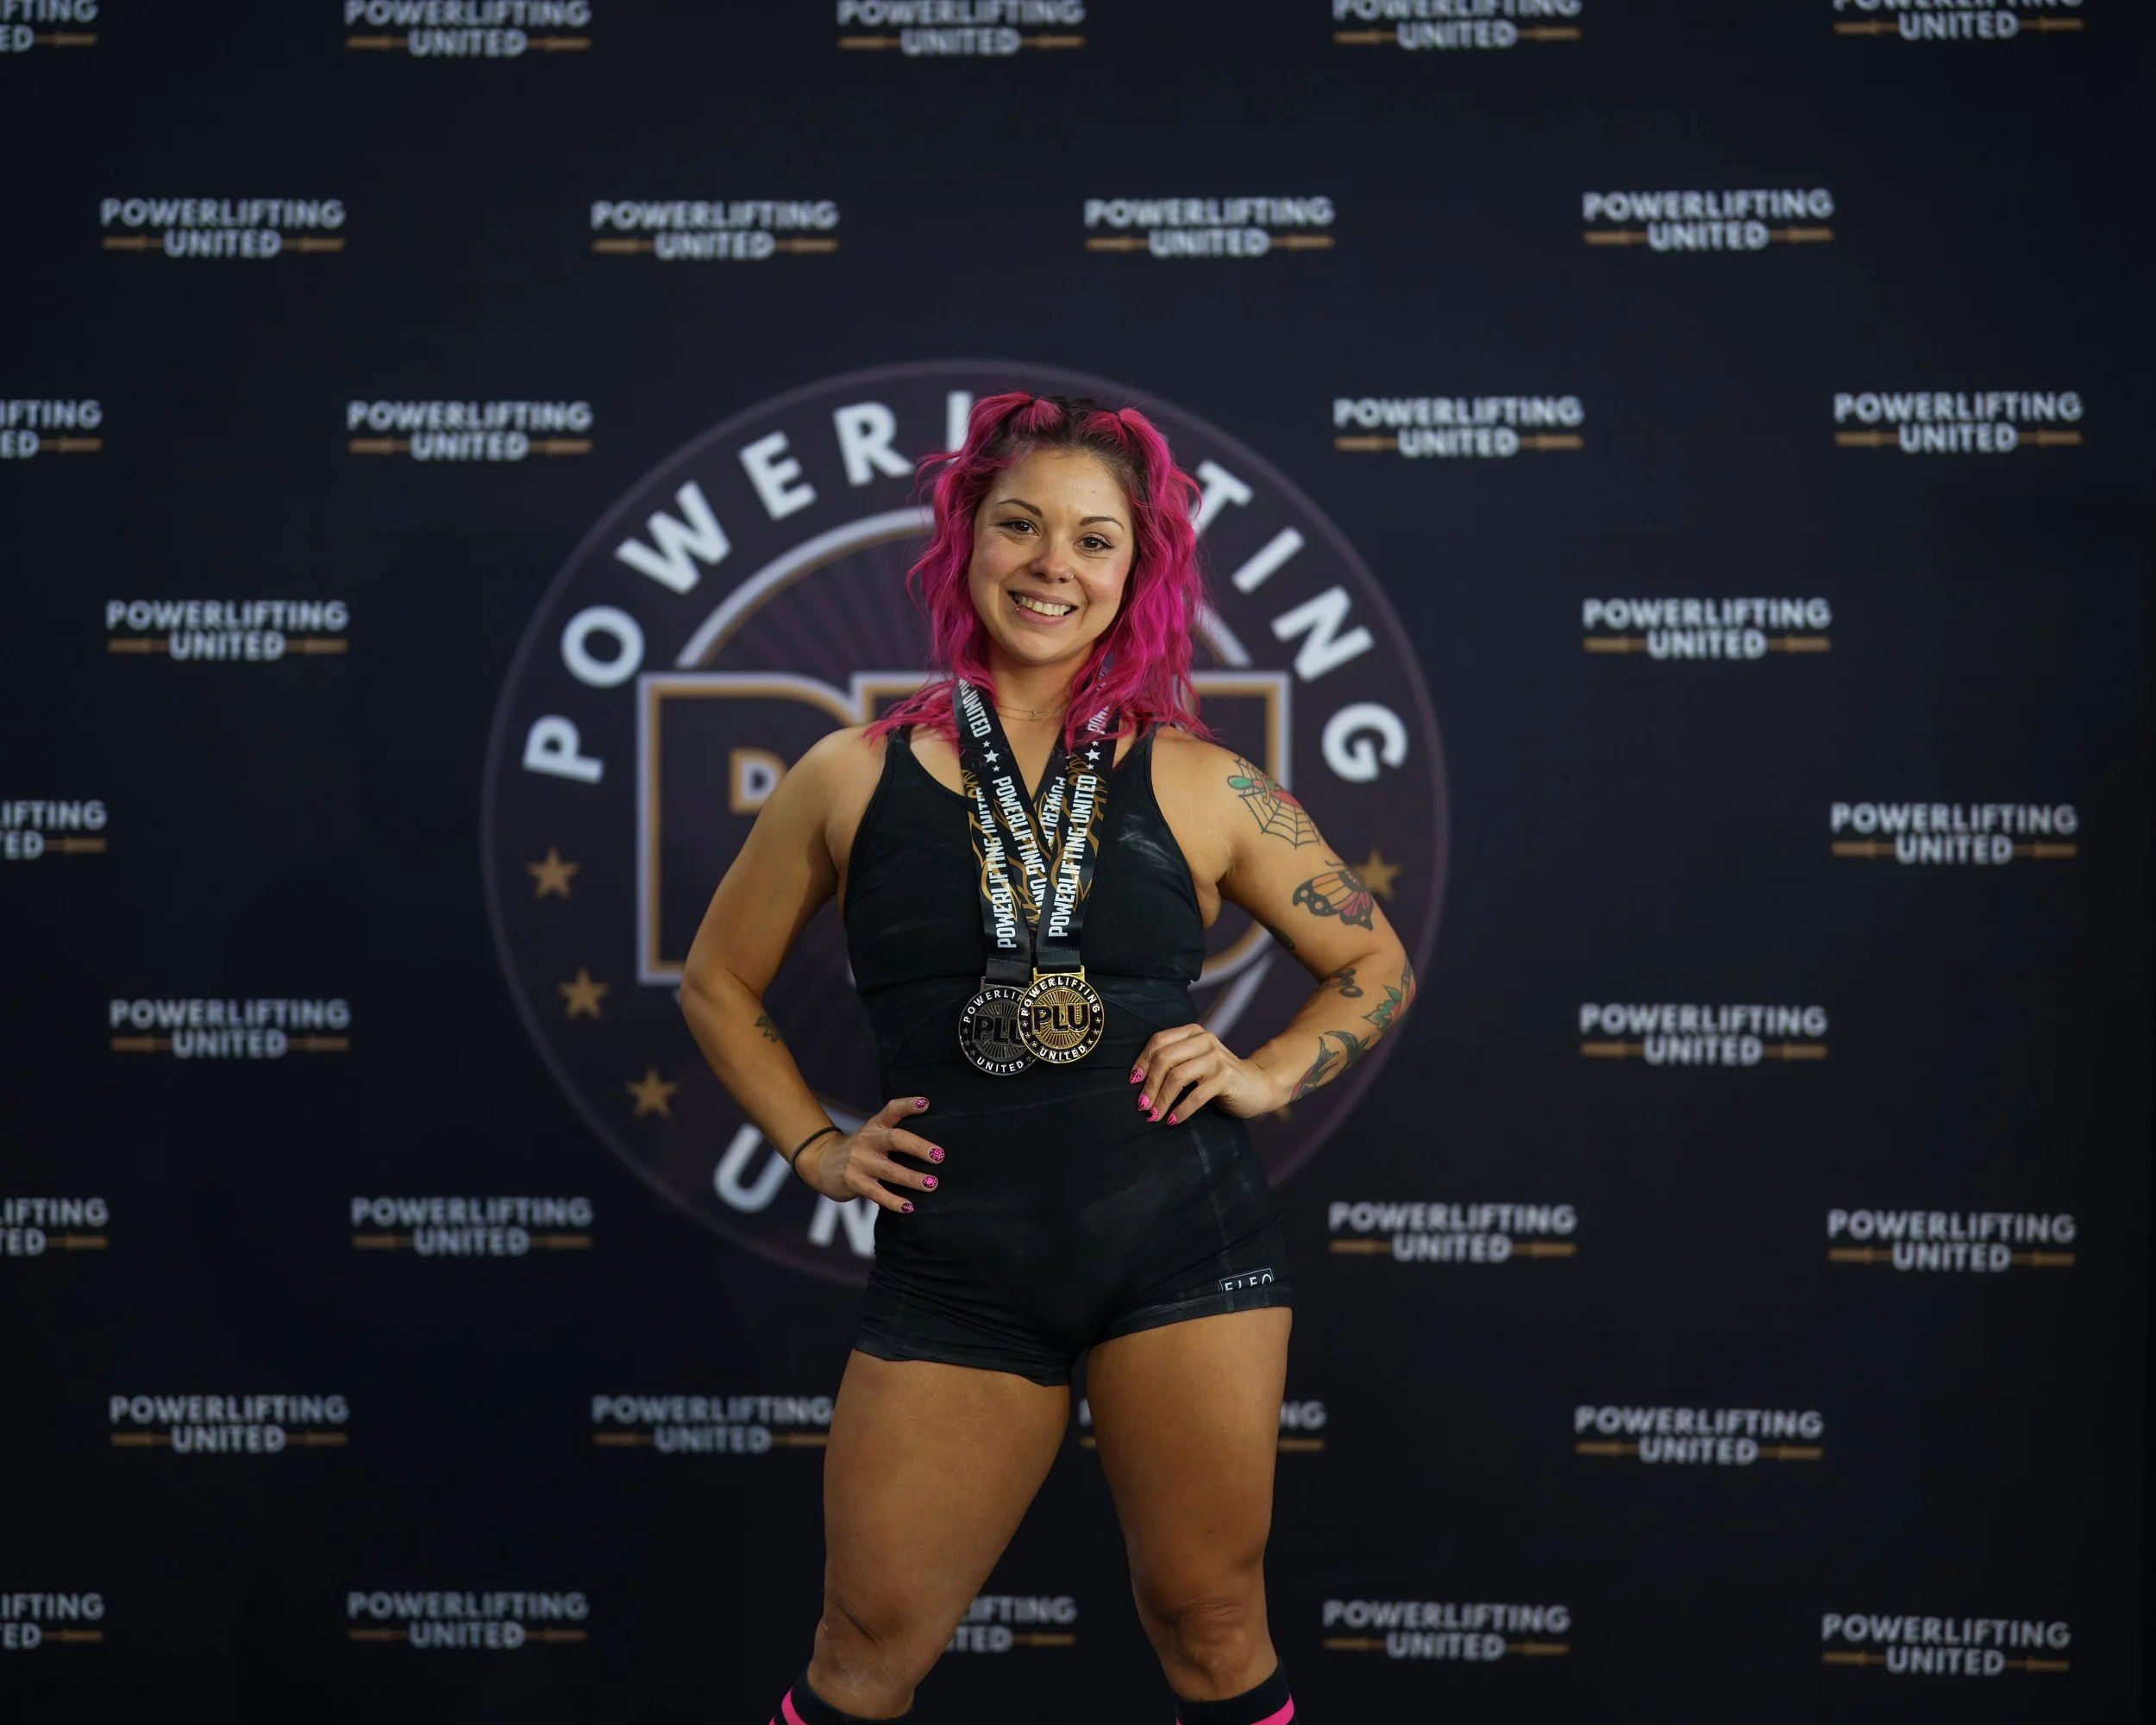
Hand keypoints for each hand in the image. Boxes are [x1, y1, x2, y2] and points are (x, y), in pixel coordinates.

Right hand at [796, 1095, 944, 1212]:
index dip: (908, 1105)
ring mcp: (859, 1162)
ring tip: (932, 1184)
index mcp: (875, 1126)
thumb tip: (933, 1147)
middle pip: (895, 1139)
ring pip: (889, 1170)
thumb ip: (895, 1134)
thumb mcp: (873, 1134)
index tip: (925, 1104)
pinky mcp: (854, 1182)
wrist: (821, 1162)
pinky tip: (909, 1207)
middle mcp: (867, 1141)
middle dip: (918, 1147)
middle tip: (939, 1155)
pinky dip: (893, 1201)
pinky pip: (877, 1193)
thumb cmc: (859, 1149)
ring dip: (912, 1178)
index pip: (891, 1110)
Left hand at [1130, 1025, 1278, 1122]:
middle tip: (1142, 1106)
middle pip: (1164, 1058)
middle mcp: (1204, 1040)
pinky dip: (1182, 1110)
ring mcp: (1216, 1058)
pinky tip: (1173, 1120)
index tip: (1133, 1083)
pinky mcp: (1225, 1077)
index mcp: (1192, 1033)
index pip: (1158, 1042)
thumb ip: (1173, 1063)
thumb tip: (1137, 1081)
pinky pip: (1196, 1095)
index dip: (1142, 1062)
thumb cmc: (1218, 1078)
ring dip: (1162, 1099)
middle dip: (1149, 1085)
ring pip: (1177, 1076)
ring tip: (1154, 1116)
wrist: (1257, 1086)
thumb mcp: (1194, 1063)